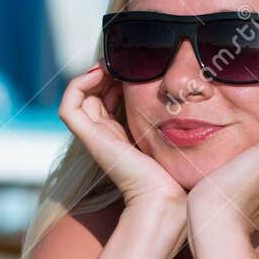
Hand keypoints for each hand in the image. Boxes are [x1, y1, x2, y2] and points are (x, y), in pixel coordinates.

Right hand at [58, 65, 186, 210]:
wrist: (164, 197)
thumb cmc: (175, 173)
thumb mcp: (174, 136)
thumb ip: (171, 119)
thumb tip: (189, 93)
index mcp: (121, 134)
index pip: (108, 98)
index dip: (115, 79)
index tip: (133, 66)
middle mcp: (105, 134)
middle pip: (93, 94)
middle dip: (106, 73)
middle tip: (122, 61)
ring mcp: (95, 136)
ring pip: (80, 96)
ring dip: (94, 75)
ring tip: (113, 65)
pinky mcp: (89, 138)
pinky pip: (69, 106)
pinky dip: (78, 85)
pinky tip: (101, 75)